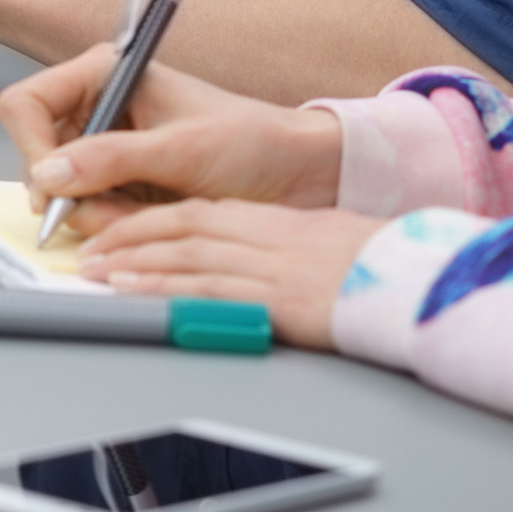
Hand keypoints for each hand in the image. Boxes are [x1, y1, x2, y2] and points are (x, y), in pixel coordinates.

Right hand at [0, 43, 345, 230]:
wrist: (300, 176)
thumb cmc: (254, 143)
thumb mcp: (181, 149)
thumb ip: (110, 159)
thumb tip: (48, 175)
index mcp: (107, 76)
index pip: (28, 104)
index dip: (31, 146)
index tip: (52, 186)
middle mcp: (99, 111)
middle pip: (38, 155)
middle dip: (68, 191)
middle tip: (109, 208)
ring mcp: (107, 152)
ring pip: (61, 193)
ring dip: (96, 213)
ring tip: (148, 210)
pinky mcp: (120, 187)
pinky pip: (88, 213)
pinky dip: (111, 224)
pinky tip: (150, 217)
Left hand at [76, 200, 384, 350]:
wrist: (423, 284)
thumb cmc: (382, 269)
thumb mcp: (327, 245)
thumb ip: (284, 248)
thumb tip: (258, 261)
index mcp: (275, 221)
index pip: (198, 213)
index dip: (150, 219)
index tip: (117, 229)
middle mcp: (265, 236)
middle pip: (181, 227)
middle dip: (128, 236)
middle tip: (88, 246)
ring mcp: (269, 266)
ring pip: (185, 254)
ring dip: (134, 261)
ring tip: (96, 269)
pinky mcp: (276, 298)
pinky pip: (208, 289)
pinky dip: (165, 288)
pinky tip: (136, 291)